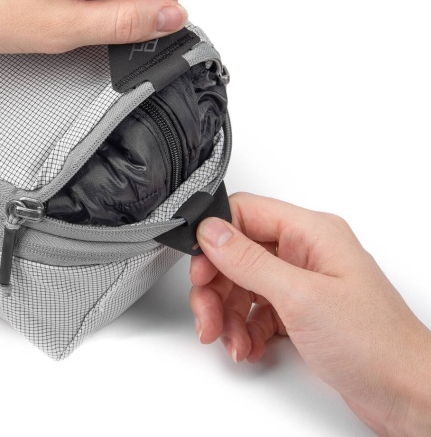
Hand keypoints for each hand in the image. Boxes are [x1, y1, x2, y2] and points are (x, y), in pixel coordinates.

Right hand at [189, 193, 430, 435]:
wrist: (411, 396)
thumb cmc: (377, 345)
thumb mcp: (300, 298)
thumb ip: (249, 261)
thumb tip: (210, 231)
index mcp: (311, 232)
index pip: (244, 213)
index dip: (214, 240)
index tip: (200, 270)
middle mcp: (307, 251)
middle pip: (238, 252)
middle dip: (217, 286)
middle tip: (208, 314)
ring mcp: (305, 282)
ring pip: (244, 283)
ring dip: (228, 313)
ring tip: (229, 339)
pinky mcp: (304, 312)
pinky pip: (258, 309)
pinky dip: (245, 328)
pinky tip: (247, 346)